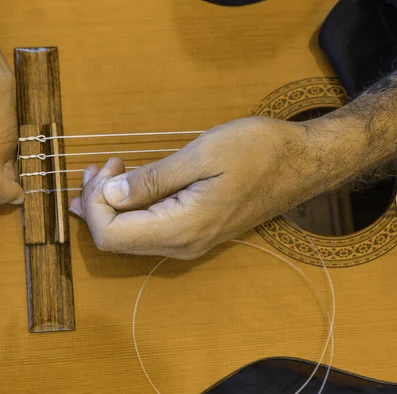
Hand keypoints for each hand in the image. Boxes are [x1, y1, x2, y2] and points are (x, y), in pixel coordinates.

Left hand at [70, 117, 322, 258]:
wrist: (301, 164)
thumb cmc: (257, 151)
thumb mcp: (202, 155)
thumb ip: (153, 179)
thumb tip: (110, 193)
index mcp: (181, 228)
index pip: (111, 235)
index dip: (94, 203)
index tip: (108, 166)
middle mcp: (181, 245)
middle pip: (114, 240)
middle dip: (97, 203)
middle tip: (102, 165)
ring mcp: (187, 242)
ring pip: (128, 236)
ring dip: (110, 205)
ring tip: (108, 170)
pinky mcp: (192, 233)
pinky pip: (147, 229)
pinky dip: (128, 207)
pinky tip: (125, 184)